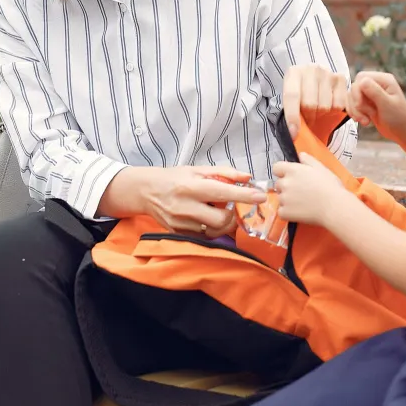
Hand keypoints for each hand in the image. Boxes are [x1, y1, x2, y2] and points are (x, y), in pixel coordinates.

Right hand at [140, 166, 266, 238]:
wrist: (146, 191)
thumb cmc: (174, 178)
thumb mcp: (197, 170)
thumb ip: (224, 172)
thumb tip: (247, 177)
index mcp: (190, 187)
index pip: (222, 192)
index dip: (243, 195)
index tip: (260, 196)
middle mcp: (185, 207)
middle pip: (220, 220)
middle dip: (232, 215)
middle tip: (231, 207)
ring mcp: (181, 224)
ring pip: (213, 231)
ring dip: (223, 224)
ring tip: (218, 212)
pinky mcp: (179, 234)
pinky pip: (204, 236)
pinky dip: (211, 229)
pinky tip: (206, 218)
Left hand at [271, 155, 347, 226]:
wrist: (333, 206)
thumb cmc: (330, 186)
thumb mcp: (321, 168)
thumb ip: (308, 159)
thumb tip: (300, 155)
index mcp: (292, 170)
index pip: (276, 168)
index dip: (283, 172)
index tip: (291, 177)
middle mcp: (285, 183)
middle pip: (278, 184)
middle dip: (286, 187)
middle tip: (300, 192)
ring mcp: (283, 198)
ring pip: (280, 198)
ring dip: (287, 200)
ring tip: (303, 203)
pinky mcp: (284, 212)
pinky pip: (281, 211)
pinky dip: (287, 212)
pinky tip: (299, 212)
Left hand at [282, 64, 348, 137]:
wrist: (313, 76)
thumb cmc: (301, 90)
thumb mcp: (291, 96)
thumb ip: (291, 110)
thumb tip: (295, 133)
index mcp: (293, 73)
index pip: (292, 96)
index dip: (292, 117)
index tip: (294, 133)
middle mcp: (311, 70)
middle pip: (310, 104)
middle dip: (308, 116)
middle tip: (308, 117)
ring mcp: (327, 73)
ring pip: (325, 107)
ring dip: (321, 114)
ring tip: (317, 110)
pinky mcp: (340, 78)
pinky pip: (339, 105)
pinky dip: (334, 110)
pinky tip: (328, 104)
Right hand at [347, 71, 405, 143]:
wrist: (403, 132)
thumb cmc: (399, 118)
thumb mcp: (387, 104)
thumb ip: (374, 91)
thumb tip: (360, 80)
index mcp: (384, 80)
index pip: (361, 77)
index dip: (357, 91)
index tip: (360, 105)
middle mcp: (376, 84)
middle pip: (354, 87)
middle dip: (356, 103)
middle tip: (366, 115)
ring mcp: (370, 94)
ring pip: (351, 97)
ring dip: (355, 110)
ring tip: (366, 121)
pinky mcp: (367, 103)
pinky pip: (352, 104)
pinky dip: (355, 114)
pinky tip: (364, 121)